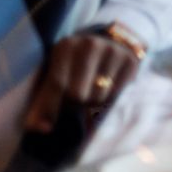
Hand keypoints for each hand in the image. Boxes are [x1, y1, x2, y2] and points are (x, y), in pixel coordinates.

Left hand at [23, 32, 137, 132]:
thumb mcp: (57, 73)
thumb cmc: (77, 65)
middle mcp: (90, 45)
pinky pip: (116, 95)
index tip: (44, 128)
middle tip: (75, 102)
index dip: (49, 108)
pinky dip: (110, 99)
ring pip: (99, 97)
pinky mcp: (130, 61)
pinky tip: (107, 88)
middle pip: (78, 94)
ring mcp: (112, 51)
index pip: (57, 83)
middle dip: (75, 105)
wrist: (112, 43)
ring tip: (92, 92)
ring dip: (93, 104)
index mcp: (66, 46)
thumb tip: (40, 128)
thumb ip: (45, 99)